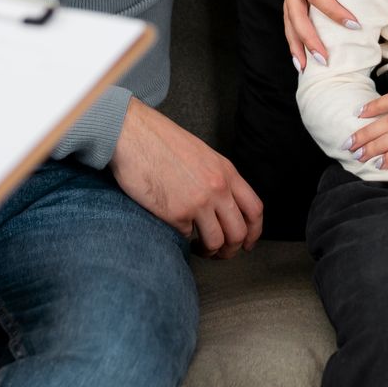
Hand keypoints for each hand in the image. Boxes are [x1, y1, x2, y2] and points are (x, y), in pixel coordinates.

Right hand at [110, 99, 263, 257]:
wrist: (133, 134)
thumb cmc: (162, 142)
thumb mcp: (202, 155)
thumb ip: (217, 178)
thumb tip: (223, 205)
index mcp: (226, 172)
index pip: (254, 210)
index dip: (254, 232)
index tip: (247, 244)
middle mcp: (217, 188)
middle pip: (238, 232)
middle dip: (231, 250)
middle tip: (220, 253)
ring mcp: (197, 202)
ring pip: (216, 242)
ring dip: (209, 252)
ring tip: (198, 248)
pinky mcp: (175, 213)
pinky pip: (186, 236)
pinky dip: (183, 238)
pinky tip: (176, 229)